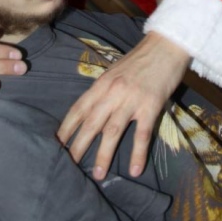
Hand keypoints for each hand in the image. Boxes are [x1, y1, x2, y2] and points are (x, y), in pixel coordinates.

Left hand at [57, 31, 189, 180]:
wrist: (166, 46)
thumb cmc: (140, 58)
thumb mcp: (115, 71)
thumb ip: (104, 89)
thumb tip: (92, 109)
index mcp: (102, 83)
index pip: (78, 108)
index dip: (66, 127)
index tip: (55, 144)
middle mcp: (113, 92)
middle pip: (91, 122)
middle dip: (78, 145)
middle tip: (67, 166)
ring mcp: (132, 99)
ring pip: (112, 131)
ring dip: (103, 154)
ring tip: (97, 174)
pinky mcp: (151, 105)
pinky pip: (142, 134)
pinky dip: (137, 153)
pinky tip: (134, 170)